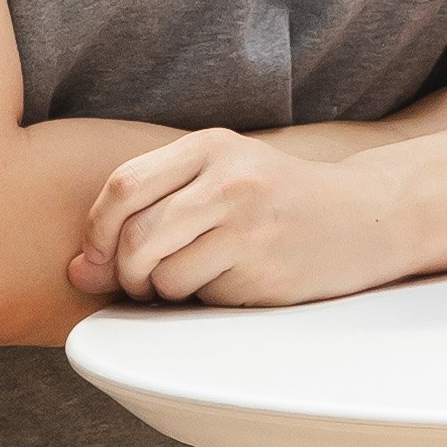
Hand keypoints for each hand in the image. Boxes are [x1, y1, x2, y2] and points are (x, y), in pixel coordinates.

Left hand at [77, 126, 420, 304]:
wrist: (367, 218)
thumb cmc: (278, 202)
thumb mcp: (221, 179)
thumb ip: (150, 211)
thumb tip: (78, 271)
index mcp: (211, 146)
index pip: (123, 186)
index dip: (96, 231)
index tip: (96, 257)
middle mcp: (229, 179)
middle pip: (134, 235)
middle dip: (122, 272)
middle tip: (137, 283)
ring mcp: (249, 223)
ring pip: (161, 272)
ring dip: (160, 291)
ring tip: (187, 282)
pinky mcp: (264, 266)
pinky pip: (199, 294)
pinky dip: (199, 299)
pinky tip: (229, 283)